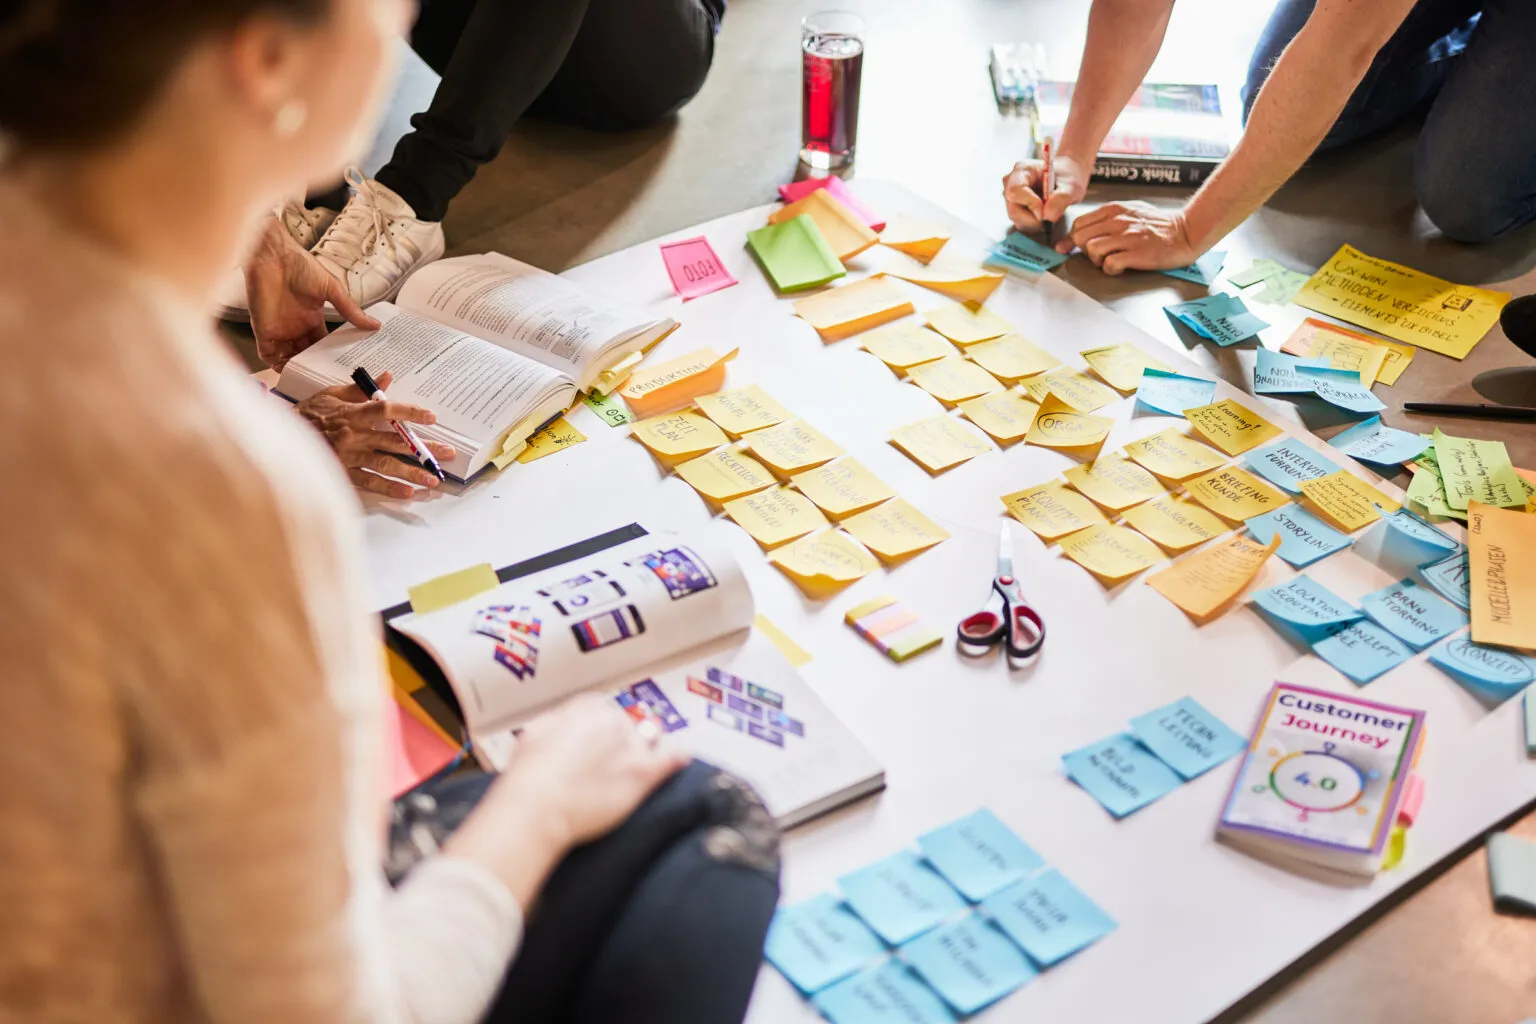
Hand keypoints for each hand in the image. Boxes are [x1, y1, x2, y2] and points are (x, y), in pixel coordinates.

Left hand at [245, 214, 377, 370]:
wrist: (274, 256)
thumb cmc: (301, 266)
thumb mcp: (332, 289)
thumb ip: (350, 310)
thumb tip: (375, 324)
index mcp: (313, 318)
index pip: (322, 343)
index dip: (329, 355)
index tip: (341, 367)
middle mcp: (296, 326)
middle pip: (306, 353)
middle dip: (314, 366)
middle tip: (326, 379)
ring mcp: (279, 329)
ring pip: (288, 357)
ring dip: (296, 368)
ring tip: (309, 379)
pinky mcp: (264, 331)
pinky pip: (268, 354)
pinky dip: (276, 364)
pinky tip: (288, 371)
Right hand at [294, 371, 454, 497]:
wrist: (278, 439)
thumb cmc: (308, 415)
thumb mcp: (332, 395)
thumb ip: (362, 390)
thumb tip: (387, 376)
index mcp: (351, 414)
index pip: (386, 409)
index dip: (410, 412)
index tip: (431, 416)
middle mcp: (352, 435)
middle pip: (395, 441)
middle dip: (424, 448)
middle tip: (448, 453)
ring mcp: (348, 457)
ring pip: (386, 465)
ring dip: (411, 473)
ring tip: (433, 479)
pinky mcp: (342, 474)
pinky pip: (369, 482)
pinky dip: (388, 488)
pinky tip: (407, 493)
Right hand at [495, 694, 689, 850]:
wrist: (538, 805)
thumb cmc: (529, 775)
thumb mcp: (534, 733)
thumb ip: (556, 721)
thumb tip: (567, 720)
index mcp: (586, 709)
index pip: (603, 708)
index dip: (599, 727)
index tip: (595, 740)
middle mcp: (613, 722)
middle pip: (627, 724)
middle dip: (620, 740)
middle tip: (606, 763)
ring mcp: (631, 746)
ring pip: (649, 739)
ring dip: (645, 748)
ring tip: (638, 763)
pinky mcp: (643, 774)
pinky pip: (671, 760)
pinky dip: (677, 758)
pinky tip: (682, 759)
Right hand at [1002, 153, 1090, 234]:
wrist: (1065, 179)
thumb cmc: (1067, 177)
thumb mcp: (1071, 186)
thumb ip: (1061, 198)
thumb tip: (1048, 216)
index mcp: (1022, 170)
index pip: (1015, 191)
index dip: (1030, 204)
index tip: (1045, 212)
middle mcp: (1011, 182)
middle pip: (1013, 209)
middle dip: (1033, 218)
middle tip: (1050, 218)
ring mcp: (1011, 196)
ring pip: (1016, 218)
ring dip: (1034, 222)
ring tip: (1049, 214)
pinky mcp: (1014, 208)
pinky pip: (1019, 222)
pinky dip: (1033, 224)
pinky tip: (1044, 216)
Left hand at [1061, 200, 1198, 273]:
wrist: (1185, 233)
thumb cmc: (1155, 226)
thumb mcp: (1129, 212)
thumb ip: (1103, 220)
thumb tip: (1074, 235)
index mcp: (1114, 209)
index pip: (1079, 223)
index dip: (1074, 238)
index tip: (1075, 248)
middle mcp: (1118, 220)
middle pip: (1081, 237)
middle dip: (1084, 250)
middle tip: (1099, 255)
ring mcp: (1127, 237)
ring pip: (1092, 250)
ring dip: (1097, 260)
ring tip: (1111, 260)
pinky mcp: (1136, 253)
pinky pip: (1109, 264)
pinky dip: (1111, 270)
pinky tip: (1121, 267)